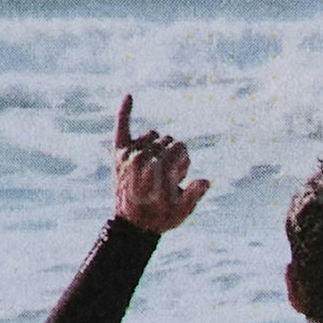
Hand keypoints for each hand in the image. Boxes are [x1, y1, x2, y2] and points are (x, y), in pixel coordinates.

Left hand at [110, 94, 209, 238]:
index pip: (180, 147)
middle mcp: (140, 156)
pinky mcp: (118, 152)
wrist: (131, 227)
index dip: (184, 164)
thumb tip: (204, 181)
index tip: (177, 181)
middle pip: (167, 140)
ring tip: (154, 169)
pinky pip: (122, 126)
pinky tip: (130, 96)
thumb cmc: (160, 218)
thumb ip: (194, 195)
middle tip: (165, 180)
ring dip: (158, 148)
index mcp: (156, 168)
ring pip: (152, 135)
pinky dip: (125, 111)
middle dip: (173, 158)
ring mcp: (127, 152)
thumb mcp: (182, 211)